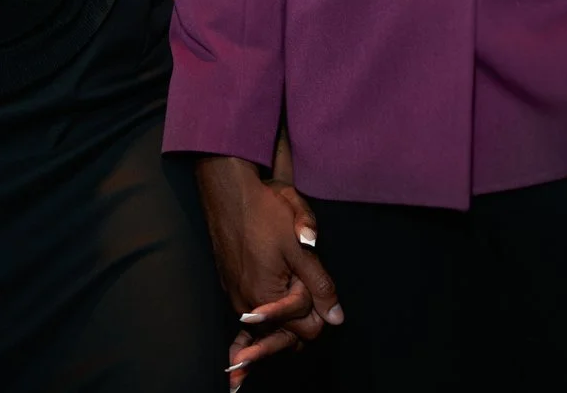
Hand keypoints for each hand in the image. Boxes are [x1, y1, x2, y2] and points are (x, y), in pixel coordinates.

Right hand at [196, 155, 339, 385]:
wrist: (230, 193)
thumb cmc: (265, 214)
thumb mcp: (300, 247)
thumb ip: (319, 285)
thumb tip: (336, 317)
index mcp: (266, 297)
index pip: (307, 329)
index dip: (318, 307)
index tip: (312, 278)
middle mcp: (248, 305)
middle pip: (289, 334)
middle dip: (302, 316)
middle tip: (302, 279)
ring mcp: (237, 299)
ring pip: (270, 328)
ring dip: (282, 320)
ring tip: (290, 294)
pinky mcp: (232, 290)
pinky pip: (246, 325)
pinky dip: (247, 341)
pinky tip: (236, 373)